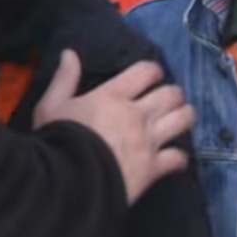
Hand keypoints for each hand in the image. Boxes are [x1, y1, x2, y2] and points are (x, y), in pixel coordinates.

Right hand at [34, 53, 194, 204]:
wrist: (69, 182)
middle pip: (171, 94)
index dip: (153, 71)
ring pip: (183, 120)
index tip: (151, 76)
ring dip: (184, 116)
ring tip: (180, 118)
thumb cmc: (57, 140)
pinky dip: (179, 157)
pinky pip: (178, 158)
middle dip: (173, 94)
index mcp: (113, 96)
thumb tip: (69, 54)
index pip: (146, 72)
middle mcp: (138, 114)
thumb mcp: (51, 106)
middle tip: (168, 98)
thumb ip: (64, 79)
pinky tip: (175, 158)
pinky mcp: (154, 167)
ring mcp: (149, 141)